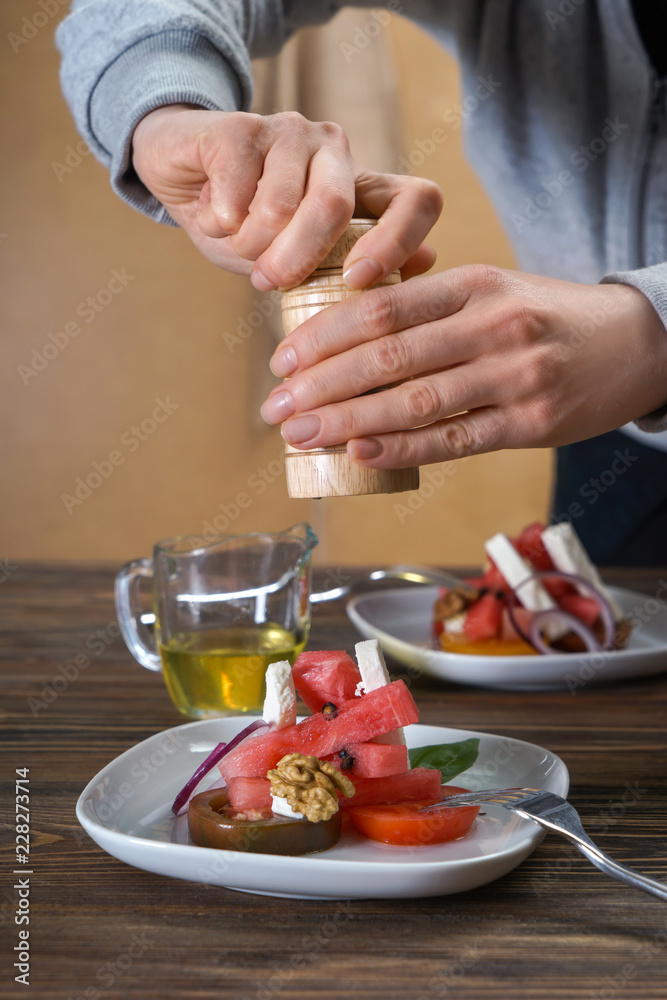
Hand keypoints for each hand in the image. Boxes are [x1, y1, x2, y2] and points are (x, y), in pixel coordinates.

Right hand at [131, 106, 441, 288]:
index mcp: (361, 187)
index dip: (398, 242)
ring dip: (249, 243)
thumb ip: (351, 266)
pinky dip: (220, 222)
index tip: (356, 280)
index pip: (418, 200)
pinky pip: (238, 193)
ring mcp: (291, 131)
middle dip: (297, 258)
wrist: (179, 176)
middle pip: (335, 207)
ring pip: (281, 205)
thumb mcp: (298, 261)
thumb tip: (427, 260)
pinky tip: (213, 215)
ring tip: (235, 240)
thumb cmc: (245, 225)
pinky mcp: (243, 125)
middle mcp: (334, 150)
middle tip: (266, 281)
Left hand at [259, 265, 666, 465]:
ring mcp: (513, 377)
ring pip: (413, 401)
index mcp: (475, 284)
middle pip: (387, 357)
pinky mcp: (530, 425)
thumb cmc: (548, 317)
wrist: (637, 343)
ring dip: (346, 422)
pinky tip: (358, 452)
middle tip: (274, 407)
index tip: (282, 360)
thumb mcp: (495, 288)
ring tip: (300, 435)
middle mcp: (493, 326)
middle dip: (320, 385)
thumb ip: (431, 305)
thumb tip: (350, 334)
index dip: (323, 336)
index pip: (382, 309)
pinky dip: (401, 448)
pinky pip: (453, 441)